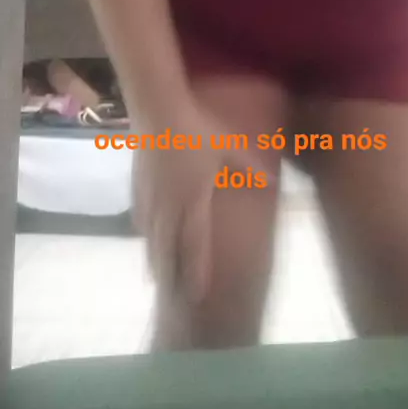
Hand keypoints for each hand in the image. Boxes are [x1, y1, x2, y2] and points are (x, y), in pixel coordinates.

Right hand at [132, 98, 270, 303]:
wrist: (156, 110)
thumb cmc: (195, 128)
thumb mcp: (227, 147)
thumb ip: (247, 167)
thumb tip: (270, 182)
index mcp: (192, 200)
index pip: (193, 246)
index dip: (195, 272)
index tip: (197, 295)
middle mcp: (168, 206)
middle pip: (167, 250)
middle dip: (170, 276)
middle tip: (173, 298)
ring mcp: (149, 197)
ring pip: (151, 238)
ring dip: (155, 259)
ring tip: (157, 277)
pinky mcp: (137, 186)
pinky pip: (141, 219)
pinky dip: (145, 233)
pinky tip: (146, 235)